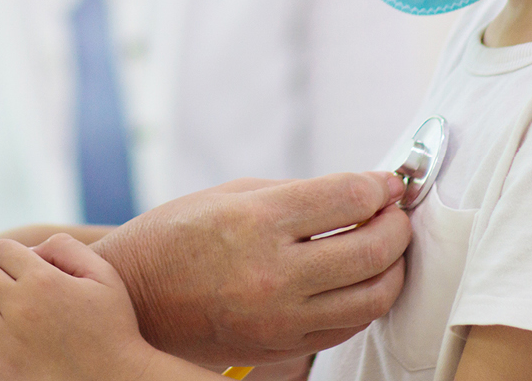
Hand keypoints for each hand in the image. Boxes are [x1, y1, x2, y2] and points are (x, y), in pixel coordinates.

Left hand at [0, 235, 164, 380]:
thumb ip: (66, 249)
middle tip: (1, 285)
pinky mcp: (0, 372)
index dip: (8, 254)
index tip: (19, 268)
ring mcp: (7, 342)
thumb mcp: (103, 277)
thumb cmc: (114, 327)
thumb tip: (30, 248)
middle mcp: (21, 308)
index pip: (0, 249)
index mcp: (44, 281)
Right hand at [93, 171, 410, 365]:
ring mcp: (279, 317)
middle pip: (370, 249)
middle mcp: (271, 273)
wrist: (135, 300)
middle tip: (394, 214)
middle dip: (396, 226)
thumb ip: (294, 192)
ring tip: (386, 249)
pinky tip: (360, 281)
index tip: (386, 184)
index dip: (379, 187)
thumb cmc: (172, 239)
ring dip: (393, 268)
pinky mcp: (281, 346)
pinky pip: (347, 327)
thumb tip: (357, 191)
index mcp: (254, 222)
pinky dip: (366, 301)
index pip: (347, 199)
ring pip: (371, 297)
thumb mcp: (225, 195)